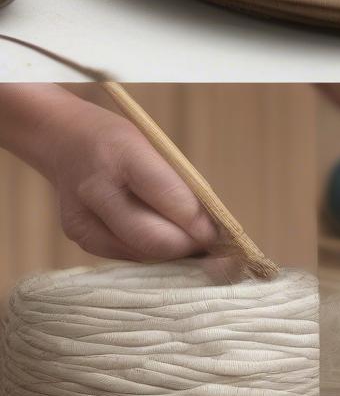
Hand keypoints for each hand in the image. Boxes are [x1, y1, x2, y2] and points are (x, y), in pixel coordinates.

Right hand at [34, 89, 219, 259]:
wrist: (63, 139)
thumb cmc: (120, 142)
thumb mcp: (154, 148)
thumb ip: (179, 185)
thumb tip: (210, 226)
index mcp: (124, 155)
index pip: (169, 198)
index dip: (199, 223)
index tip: (220, 234)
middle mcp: (98, 189)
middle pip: (152, 237)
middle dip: (188, 247)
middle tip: (212, 249)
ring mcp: (83, 217)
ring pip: (140, 253)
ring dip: (171, 256)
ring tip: (194, 248)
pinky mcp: (77, 237)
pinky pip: (124, 255)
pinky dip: (150, 253)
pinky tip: (165, 246)